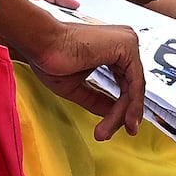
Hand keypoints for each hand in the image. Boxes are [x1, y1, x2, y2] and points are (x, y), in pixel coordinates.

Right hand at [26, 14, 156, 139]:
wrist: (40, 44)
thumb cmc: (50, 57)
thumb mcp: (78, 87)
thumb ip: (97, 99)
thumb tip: (113, 113)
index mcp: (112, 48)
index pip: (125, 82)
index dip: (120, 107)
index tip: (110, 126)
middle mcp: (122, 41)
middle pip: (130, 86)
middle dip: (120, 114)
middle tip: (106, 133)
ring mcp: (127, 42)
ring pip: (133, 87)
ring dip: (121, 114)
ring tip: (106, 131)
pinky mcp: (127, 45)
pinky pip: (134, 83)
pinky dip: (129, 105)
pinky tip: (123, 120)